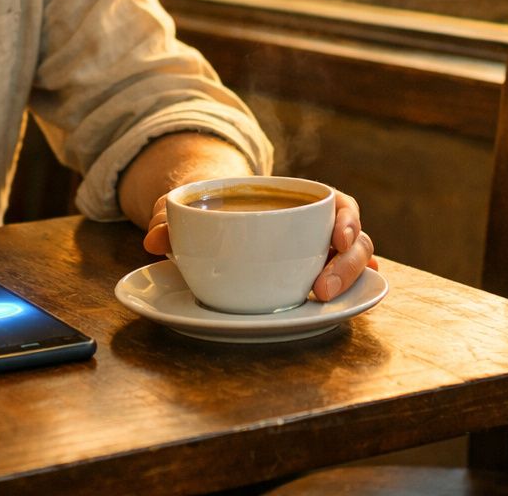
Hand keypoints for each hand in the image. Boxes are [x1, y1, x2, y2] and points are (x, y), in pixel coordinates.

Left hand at [143, 189, 376, 302]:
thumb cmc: (206, 212)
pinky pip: (345, 287)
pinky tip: (349, 305)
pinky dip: (353, 294)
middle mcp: (318, 229)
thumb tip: (152, 239)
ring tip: (322, 299)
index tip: (337, 238)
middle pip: (354, 241)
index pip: (339, 204)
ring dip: (347, 281)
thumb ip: (170, 218)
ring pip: (354, 265)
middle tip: (321, 289)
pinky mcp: (315, 283)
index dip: (347, 219)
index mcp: (299, 202)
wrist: (207, 225)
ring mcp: (320, 257)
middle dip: (346, 265)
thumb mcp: (186, 209)